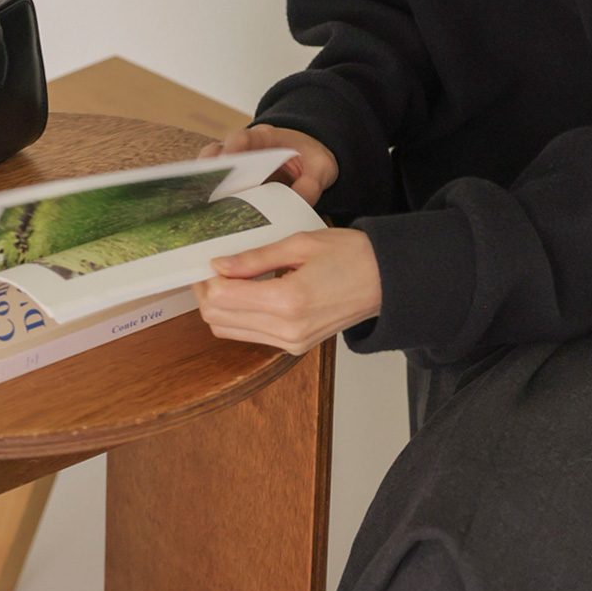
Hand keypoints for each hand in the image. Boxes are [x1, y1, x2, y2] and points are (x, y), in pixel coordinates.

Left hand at [192, 228, 381, 354]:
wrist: (387, 280)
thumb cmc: (352, 255)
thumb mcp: (301, 243)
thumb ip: (256, 257)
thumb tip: (219, 265)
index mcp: (289, 301)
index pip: (222, 297)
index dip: (204, 278)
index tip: (204, 259)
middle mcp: (287, 330)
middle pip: (219, 319)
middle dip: (206, 292)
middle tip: (210, 267)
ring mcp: (291, 343)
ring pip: (229, 331)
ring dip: (219, 306)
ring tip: (227, 277)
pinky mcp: (294, 346)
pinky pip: (250, 335)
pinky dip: (238, 316)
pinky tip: (245, 292)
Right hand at [198, 123, 337, 205]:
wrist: (309, 160)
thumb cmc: (311, 159)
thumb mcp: (321, 167)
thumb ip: (312, 182)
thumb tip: (298, 202)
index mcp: (265, 139)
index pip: (243, 138)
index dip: (233, 147)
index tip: (227, 158)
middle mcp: (243, 150)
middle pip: (216, 155)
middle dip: (208, 173)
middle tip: (207, 194)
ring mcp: (234, 167)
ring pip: (208, 173)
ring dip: (204, 191)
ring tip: (202, 213)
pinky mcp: (233, 185)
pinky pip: (216, 192)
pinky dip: (210, 204)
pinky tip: (209, 222)